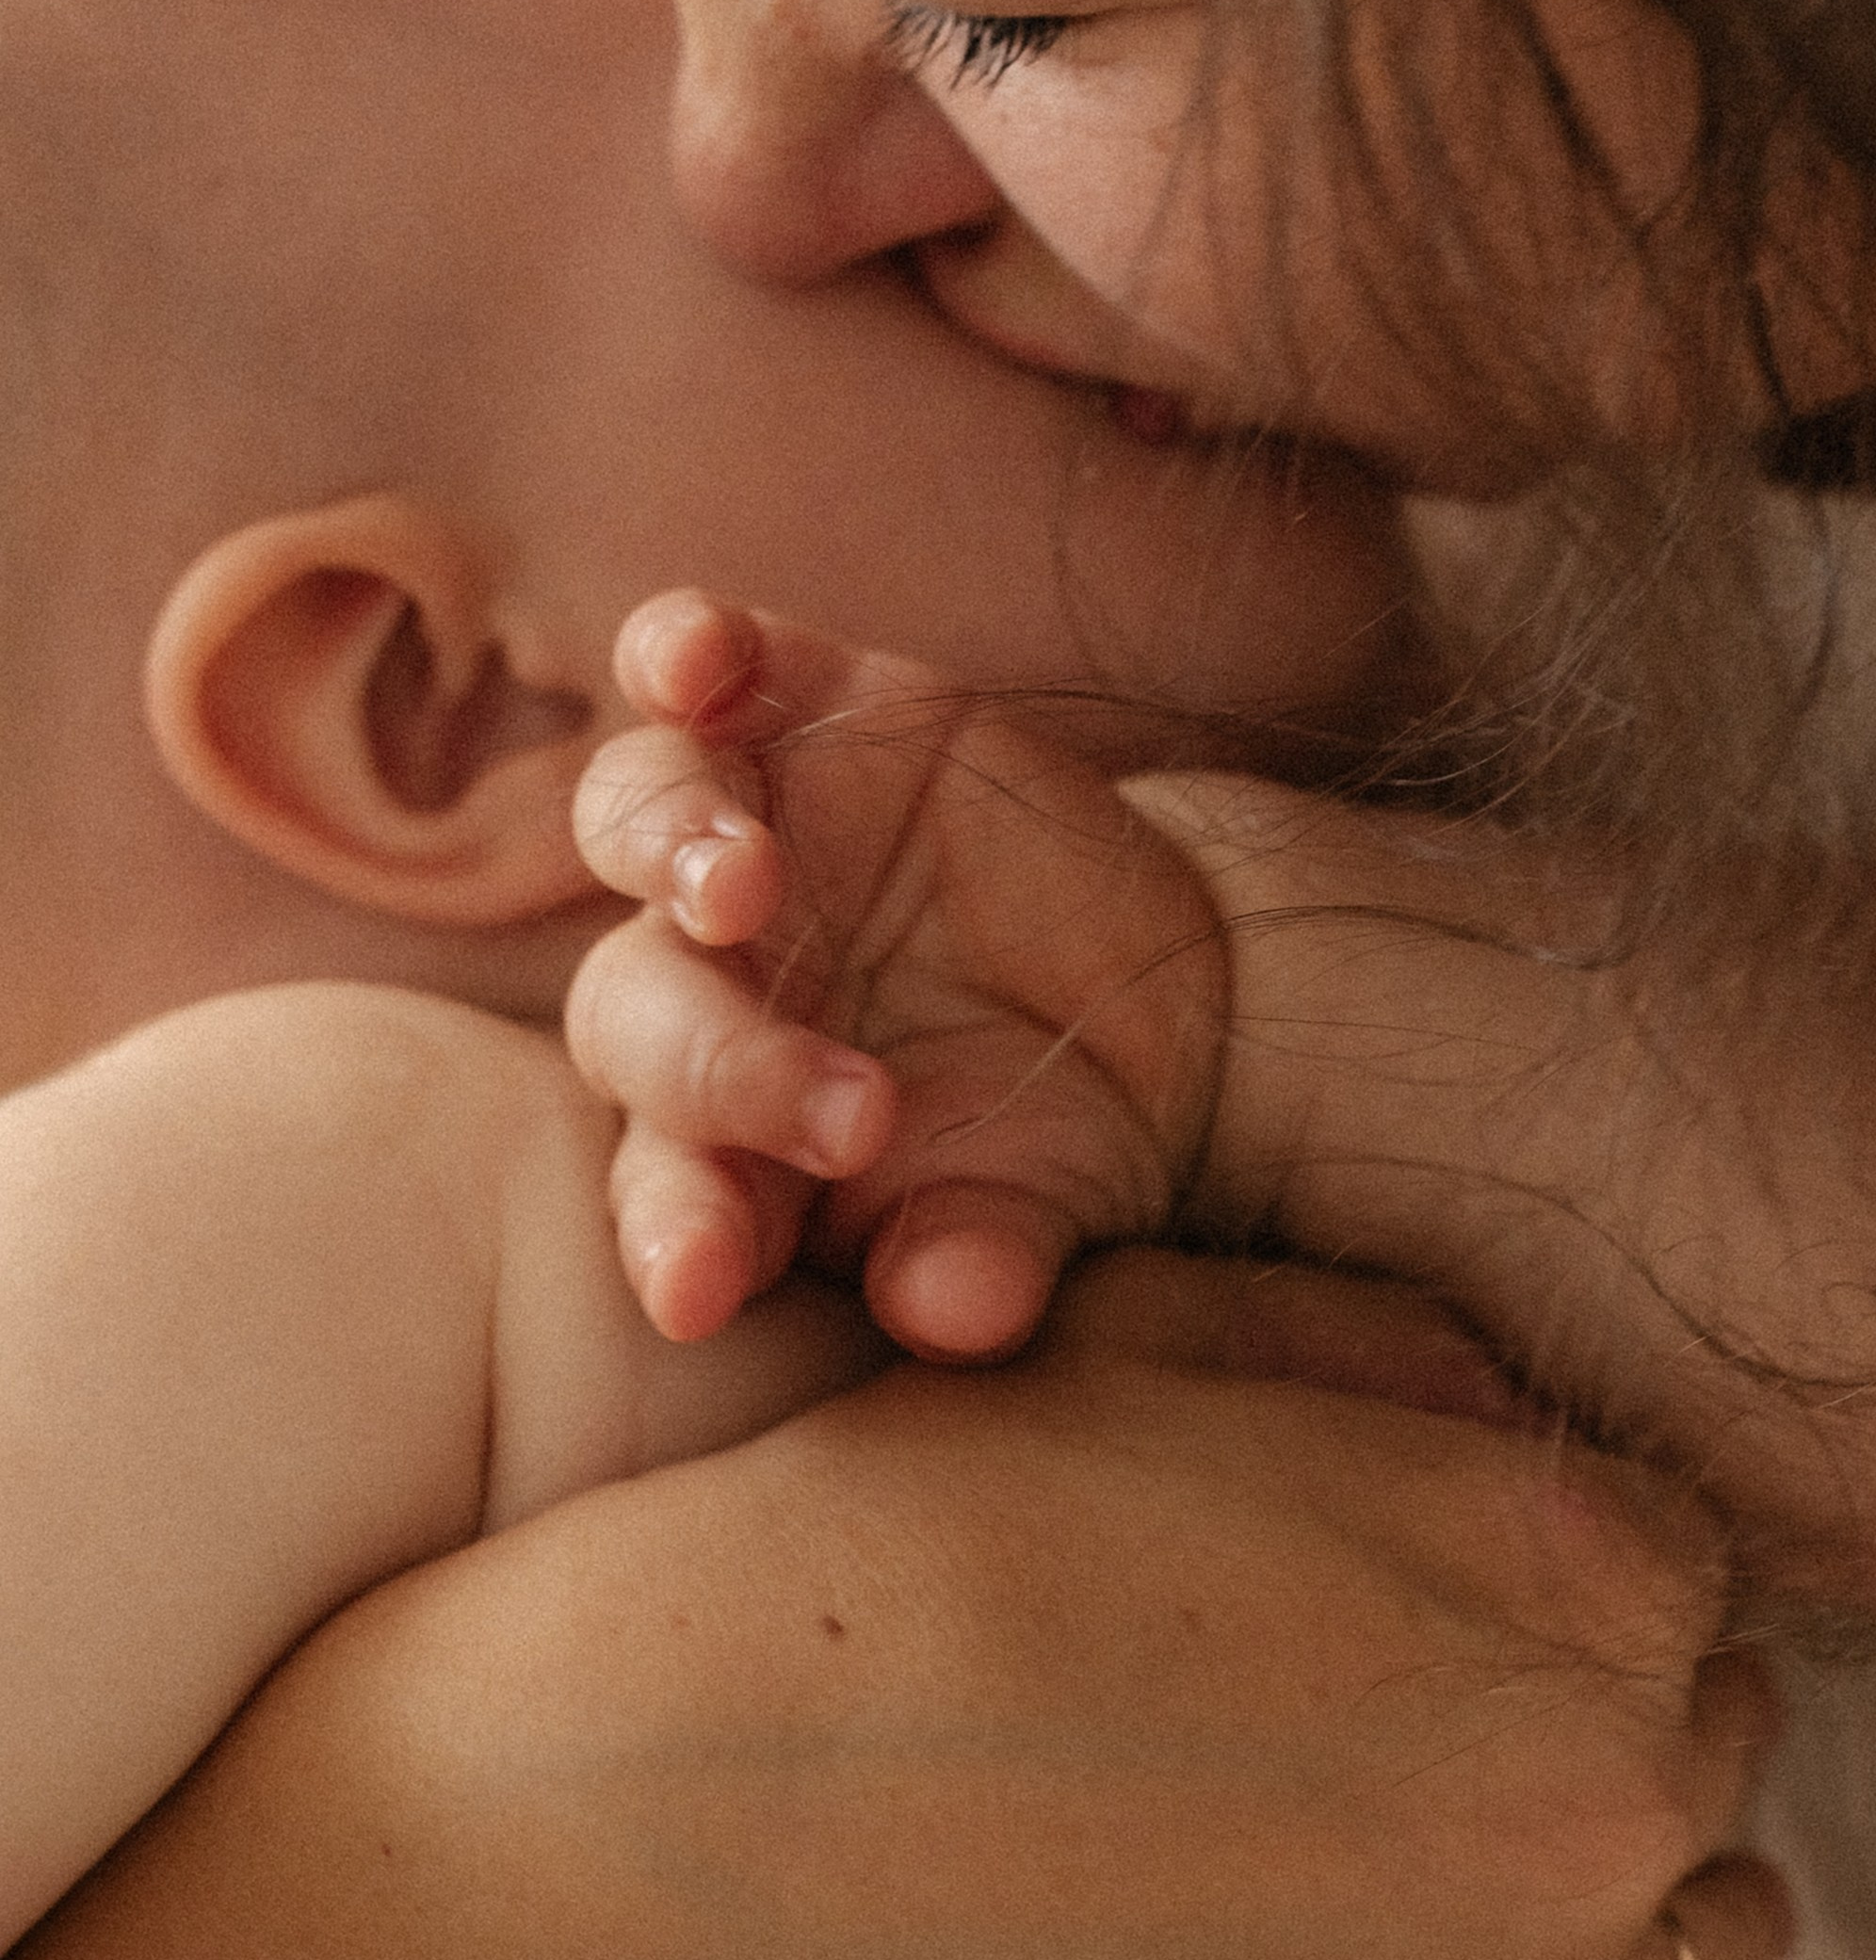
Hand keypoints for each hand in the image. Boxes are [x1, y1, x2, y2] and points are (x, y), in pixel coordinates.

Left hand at [568, 594, 1224, 1358]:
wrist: (1158, 988)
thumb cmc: (1060, 1129)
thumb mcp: (1039, 1210)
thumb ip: (977, 1262)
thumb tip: (946, 1313)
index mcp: (722, 1137)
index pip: (665, 1189)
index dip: (675, 1234)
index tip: (700, 1295)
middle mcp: (697, 981)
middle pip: (642, 1013)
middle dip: (725, 1066)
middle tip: (852, 1116)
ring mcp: (739, 829)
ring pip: (633, 824)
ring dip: (672, 847)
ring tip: (744, 882)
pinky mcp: (797, 703)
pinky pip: (702, 660)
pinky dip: (681, 646)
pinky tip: (691, 658)